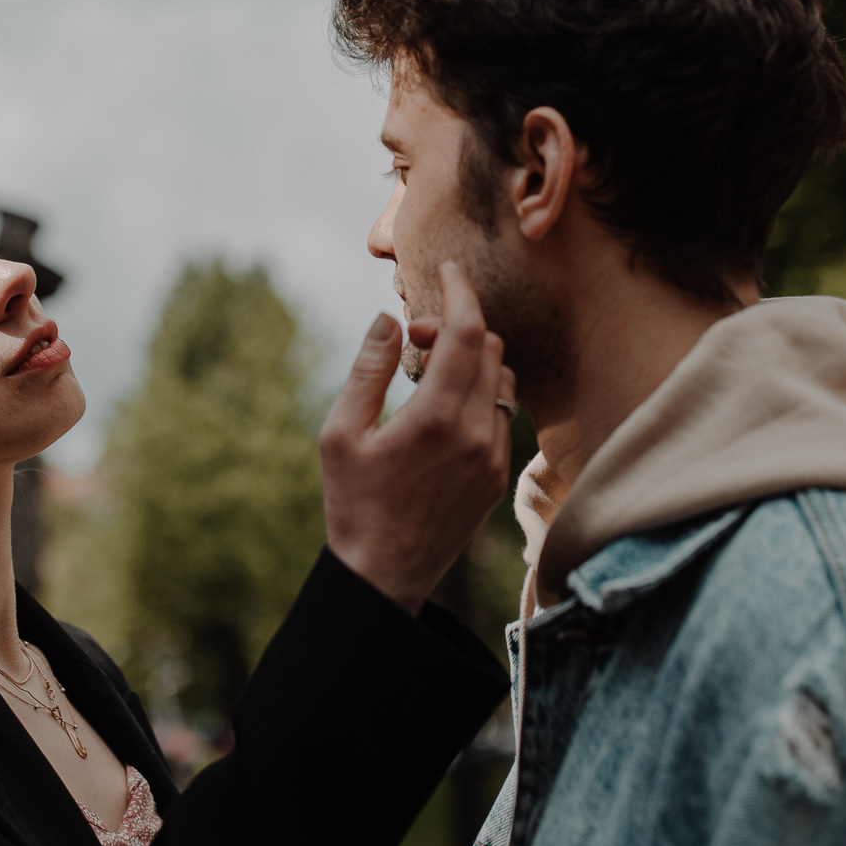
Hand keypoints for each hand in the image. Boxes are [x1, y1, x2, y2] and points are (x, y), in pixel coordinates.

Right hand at [319, 262, 512, 613]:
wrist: (384, 575)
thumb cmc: (352, 502)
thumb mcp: (340, 432)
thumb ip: (367, 369)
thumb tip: (388, 317)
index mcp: (434, 418)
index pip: (466, 332)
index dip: (459, 291)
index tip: (447, 270)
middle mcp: (474, 434)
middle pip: (490, 347)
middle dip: (459, 324)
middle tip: (418, 332)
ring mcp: (493, 457)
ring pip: (504, 379)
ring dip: (474, 358)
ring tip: (429, 371)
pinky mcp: (498, 476)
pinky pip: (504, 414)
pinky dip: (482, 392)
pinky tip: (446, 406)